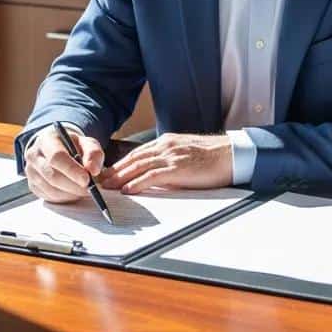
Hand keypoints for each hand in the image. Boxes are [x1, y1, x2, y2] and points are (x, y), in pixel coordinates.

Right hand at [24, 125, 104, 203]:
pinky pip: (49, 197)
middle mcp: (34, 156)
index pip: (56, 157)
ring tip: (85, 191)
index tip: (87, 179)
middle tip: (90, 189)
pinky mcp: (33, 186)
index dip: (72, 170)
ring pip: (51, 190)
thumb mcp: (86, 142)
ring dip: (71, 194)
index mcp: (47, 140)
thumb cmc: (72, 145)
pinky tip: (75, 192)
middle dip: (74, 186)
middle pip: (53, 176)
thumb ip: (93, 153)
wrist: (56, 148)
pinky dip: (65, 198)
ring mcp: (31, 172)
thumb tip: (93, 170)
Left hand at [101, 133, 231, 193]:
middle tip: (101, 181)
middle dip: (115, 170)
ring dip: (120, 177)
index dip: (121, 163)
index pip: (138, 153)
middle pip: (133, 159)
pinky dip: (137, 183)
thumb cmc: (212, 157)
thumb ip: (169, 160)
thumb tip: (155, 174)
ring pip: (138, 166)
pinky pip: (152, 175)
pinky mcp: (177, 168)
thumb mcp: (186, 154)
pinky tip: (128, 189)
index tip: (109, 172)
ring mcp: (171, 156)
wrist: (231, 155)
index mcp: (167, 141)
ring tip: (108, 187)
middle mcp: (166, 146)